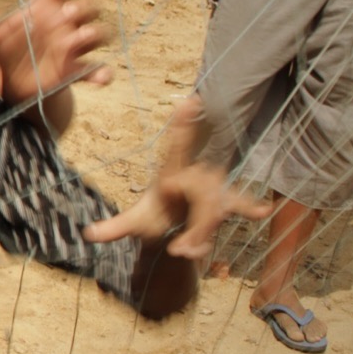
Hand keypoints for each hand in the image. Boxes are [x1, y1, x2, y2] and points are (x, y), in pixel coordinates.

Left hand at [0, 0, 109, 106]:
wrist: (15, 83)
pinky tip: (101, 77)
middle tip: (66, 12)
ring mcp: (73, 47)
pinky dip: (101, 73)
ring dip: (92, 33)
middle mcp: (65, 25)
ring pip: (96, 34)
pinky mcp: (75, 70)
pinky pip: (95, 70)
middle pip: (87, 8)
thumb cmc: (9, 50)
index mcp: (48, 11)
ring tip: (80, 36)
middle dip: (81, 8)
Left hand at [83, 97, 271, 256]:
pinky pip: (240, 204)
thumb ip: (115, 228)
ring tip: (187, 252)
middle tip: (178, 250)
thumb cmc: (155, 216)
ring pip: (214, 212)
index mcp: (172, 172)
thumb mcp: (136, 221)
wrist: (173, 225)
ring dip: (202, 235)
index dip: (183, 126)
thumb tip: (89, 234)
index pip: (178, 147)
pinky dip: (250, 207)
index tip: (188, 101)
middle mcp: (196, 176)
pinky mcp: (224, 203)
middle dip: (194, 229)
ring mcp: (212, 190)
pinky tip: (263, 210)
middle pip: (202, 199)